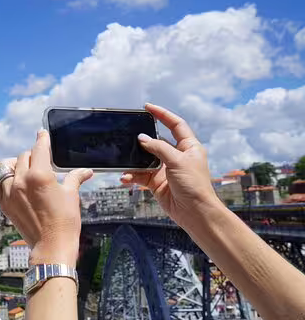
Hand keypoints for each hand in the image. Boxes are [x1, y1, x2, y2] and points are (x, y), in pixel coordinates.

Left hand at [0, 129, 92, 264]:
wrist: (52, 245)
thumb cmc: (65, 221)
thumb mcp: (71, 195)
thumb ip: (75, 178)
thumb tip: (86, 171)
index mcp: (40, 175)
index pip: (39, 148)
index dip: (42, 139)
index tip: (42, 134)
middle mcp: (21, 181)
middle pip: (23, 156)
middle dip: (33, 155)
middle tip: (40, 161)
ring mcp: (9, 192)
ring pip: (5, 167)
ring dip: (14, 164)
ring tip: (22, 167)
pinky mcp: (3, 204)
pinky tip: (6, 179)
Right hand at [120, 103, 220, 226]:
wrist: (194, 212)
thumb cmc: (194, 185)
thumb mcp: (177, 161)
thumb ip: (158, 148)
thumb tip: (142, 138)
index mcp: (188, 147)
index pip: (175, 124)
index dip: (162, 114)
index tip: (148, 107)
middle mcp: (177, 156)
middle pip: (156, 141)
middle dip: (142, 139)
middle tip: (129, 134)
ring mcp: (166, 169)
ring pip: (145, 159)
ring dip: (134, 161)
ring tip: (124, 162)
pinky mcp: (157, 182)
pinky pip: (140, 175)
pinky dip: (132, 176)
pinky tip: (126, 178)